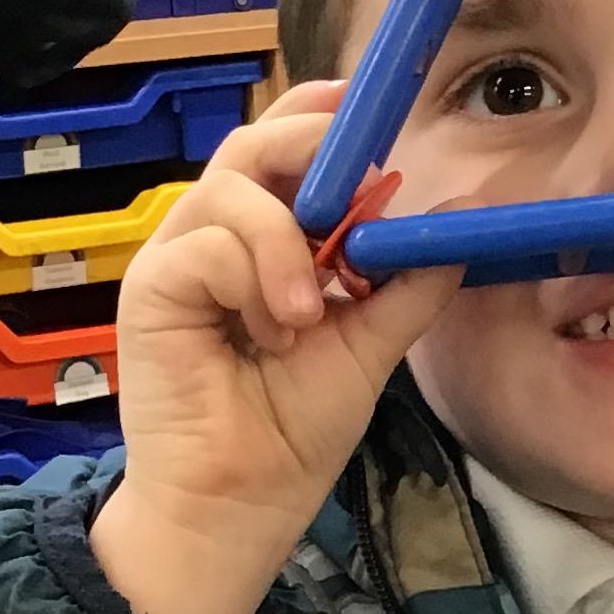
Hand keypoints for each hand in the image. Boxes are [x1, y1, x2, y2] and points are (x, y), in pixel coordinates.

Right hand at [91, 80, 461, 613]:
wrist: (239, 506)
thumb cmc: (291, 434)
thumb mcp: (369, 347)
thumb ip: (407, 285)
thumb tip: (462, 219)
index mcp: (263, 243)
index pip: (284, 154)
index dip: (320, 120)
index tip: (365, 108)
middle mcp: (215, 238)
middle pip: (250, 145)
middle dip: (308, 145)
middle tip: (361, 176)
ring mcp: (178, 259)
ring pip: (232, 189)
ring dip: (287, 242)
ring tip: (309, 314)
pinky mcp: (151, 288)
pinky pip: (208, 246)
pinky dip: (254, 280)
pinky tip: (271, 337)